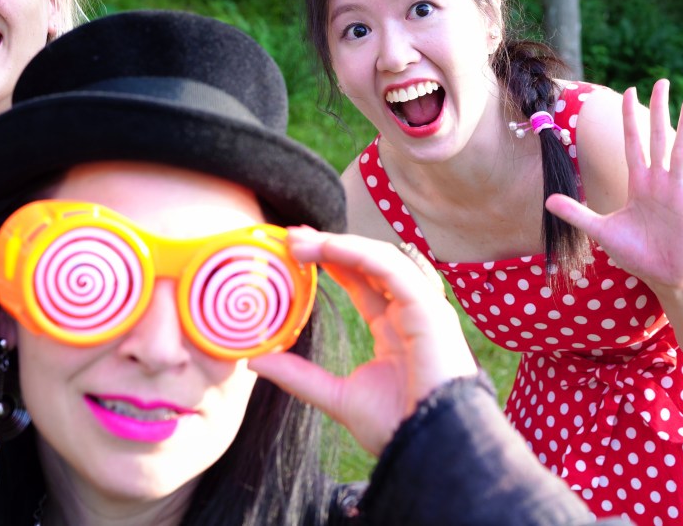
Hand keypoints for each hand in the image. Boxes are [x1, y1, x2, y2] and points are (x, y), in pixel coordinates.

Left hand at [249, 228, 476, 456]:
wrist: (429, 446)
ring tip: (301, 242)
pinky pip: (392, 269)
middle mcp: (409, 311)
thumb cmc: (395, 426)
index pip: (361, 281)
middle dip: (330, 246)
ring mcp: (422, 307)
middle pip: (368, 263)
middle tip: (291, 236)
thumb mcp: (336, 397)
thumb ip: (298, 376)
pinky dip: (360, 254)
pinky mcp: (429, 308)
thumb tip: (254, 360)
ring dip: (339, 245)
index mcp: (393, 329)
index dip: (330, 261)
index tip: (293, 251)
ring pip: (380, 259)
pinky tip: (330, 249)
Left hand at [545, 78, 682, 293]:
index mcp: (638, 182)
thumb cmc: (635, 253)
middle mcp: (659, 181)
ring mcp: (679, 191)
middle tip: (662, 81)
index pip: (633, 143)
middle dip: (659, 111)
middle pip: (658, 138)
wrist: (662, 275)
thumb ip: (577, 213)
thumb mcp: (602, 231)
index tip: (630, 92)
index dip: (631, 119)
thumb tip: (547, 200)